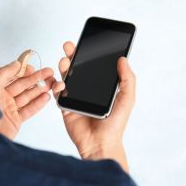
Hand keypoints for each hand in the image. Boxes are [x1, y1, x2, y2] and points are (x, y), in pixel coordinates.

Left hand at [0, 61, 56, 139]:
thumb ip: (4, 73)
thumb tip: (16, 63)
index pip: (12, 77)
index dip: (24, 72)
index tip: (34, 68)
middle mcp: (3, 98)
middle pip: (23, 86)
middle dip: (36, 79)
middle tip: (49, 74)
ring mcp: (10, 110)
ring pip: (28, 97)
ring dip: (40, 90)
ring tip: (51, 84)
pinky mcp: (15, 121)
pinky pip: (29, 110)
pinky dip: (38, 104)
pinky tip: (46, 97)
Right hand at [54, 42, 135, 171]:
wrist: (100, 143)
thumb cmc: (115, 124)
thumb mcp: (127, 99)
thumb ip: (127, 79)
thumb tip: (123, 59)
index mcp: (100, 86)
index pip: (93, 66)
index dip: (88, 54)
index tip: (85, 42)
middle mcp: (87, 89)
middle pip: (78, 68)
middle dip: (72, 55)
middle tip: (70, 46)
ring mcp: (75, 96)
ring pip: (66, 77)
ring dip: (64, 67)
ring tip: (65, 61)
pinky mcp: (65, 105)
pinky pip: (59, 93)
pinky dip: (57, 86)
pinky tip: (61, 83)